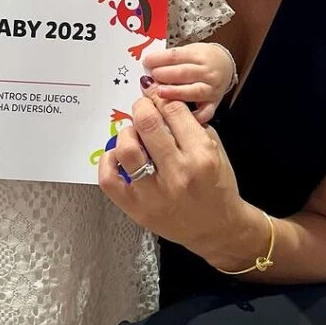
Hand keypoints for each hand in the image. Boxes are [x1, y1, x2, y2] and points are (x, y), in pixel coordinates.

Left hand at [98, 92, 249, 258]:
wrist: (217, 228)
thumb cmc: (217, 187)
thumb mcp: (215, 150)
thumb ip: (192, 126)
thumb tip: (164, 103)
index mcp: (201, 156)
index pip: (173, 111)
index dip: (161, 98)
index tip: (156, 97)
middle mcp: (178, 173)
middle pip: (147, 123)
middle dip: (143, 107)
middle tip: (143, 108)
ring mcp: (154, 194)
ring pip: (126, 148)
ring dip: (127, 133)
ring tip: (134, 134)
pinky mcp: (136, 209)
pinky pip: (109, 179)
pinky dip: (108, 161)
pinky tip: (118, 156)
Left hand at [141, 43, 235, 123]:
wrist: (225, 64)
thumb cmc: (202, 58)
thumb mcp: (189, 51)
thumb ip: (171, 59)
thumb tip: (149, 65)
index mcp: (199, 55)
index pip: (177, 56)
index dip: (160, 59)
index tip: (147, 62)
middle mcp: (207, 72)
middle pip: (185, 73)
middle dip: (166, 75)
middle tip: (152, 77)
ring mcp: (211, 89)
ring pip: (194, 92)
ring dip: (176, 93)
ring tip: (160, 93)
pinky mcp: (213, 103)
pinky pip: (206, 112)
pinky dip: (195, 116)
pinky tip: (181, 118)